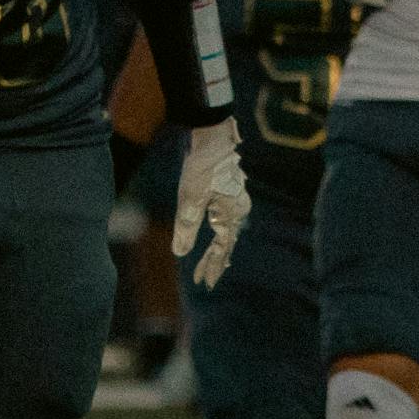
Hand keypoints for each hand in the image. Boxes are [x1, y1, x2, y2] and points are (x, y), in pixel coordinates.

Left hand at [168, 123, 247, 284]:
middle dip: (215, 262)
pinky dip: (220, 232)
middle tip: (206, 280)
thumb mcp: (190, 198)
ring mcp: (236, 200)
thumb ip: (186, 227)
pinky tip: (216, 232)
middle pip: (227, 243)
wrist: (214, 135)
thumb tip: (180, 253)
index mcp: (230, 214)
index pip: (221, 248)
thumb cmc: (203, 166)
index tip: (205, 283)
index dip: (212, 266)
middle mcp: (238, 209)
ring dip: (218, 249)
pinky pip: (227, 220)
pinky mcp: (231, 191)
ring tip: (212, 265)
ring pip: (228, 231)